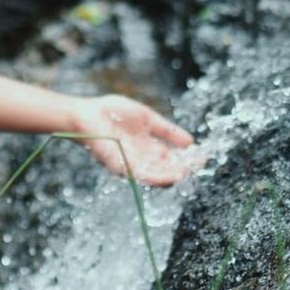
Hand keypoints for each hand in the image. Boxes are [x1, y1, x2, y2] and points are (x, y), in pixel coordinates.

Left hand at [68, 94, 199, 186]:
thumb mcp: (146, 118)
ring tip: (188, 172)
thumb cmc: (112, 112)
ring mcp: (131, 165)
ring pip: (156, 175)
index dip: (188, 157)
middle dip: (184, 168)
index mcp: (148, 148)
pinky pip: (142, 175)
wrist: (86, 114)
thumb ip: (166, 130)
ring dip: (172, 175)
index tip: (203, 155)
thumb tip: (191, 142)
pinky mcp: (121, 168)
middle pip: (166, 168)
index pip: (172, 157)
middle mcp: (141, 160)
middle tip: (199, 165)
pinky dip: (157, 177)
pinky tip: (170, 176)